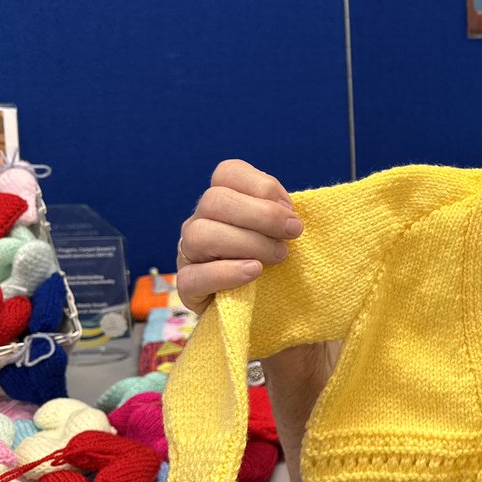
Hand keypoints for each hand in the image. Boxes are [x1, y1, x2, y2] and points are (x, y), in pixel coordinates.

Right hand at [176, 159, 303, 313]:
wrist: (267, 309)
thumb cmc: (274, 263)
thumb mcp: (281, 233)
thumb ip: (283, 215)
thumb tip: (290, 211)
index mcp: (222, 202)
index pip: (227, 173)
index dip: (262, 185)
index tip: (291, 208)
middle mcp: (200, 221)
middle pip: (215, 200)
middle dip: (262, 215)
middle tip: (293, 233)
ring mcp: (188, 253)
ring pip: (201, 234)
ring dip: (248, 242)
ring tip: (279, 256)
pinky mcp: (188, 287)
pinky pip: (194, 276)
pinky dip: (227, 272)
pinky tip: (254, 272)